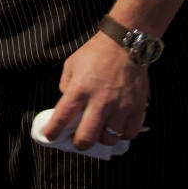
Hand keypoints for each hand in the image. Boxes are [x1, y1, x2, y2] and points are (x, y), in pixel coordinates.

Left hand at [42, 33, 149, 148]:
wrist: (124, 44)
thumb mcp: (71, 65)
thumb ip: (66, 86)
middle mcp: (99, 101)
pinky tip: (117, 126)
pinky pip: (129, 133)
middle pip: (87, 137)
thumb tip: (68, 106)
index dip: (53, 131)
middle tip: (77, 141)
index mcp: (79, 89)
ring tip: (99, 131)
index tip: (50, 136)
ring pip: (109, 138)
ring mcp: (120, 106)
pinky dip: (122, 134)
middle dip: (79, 144)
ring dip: (102, 138)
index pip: (62, 117)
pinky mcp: (137, 107)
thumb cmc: (95, 53)